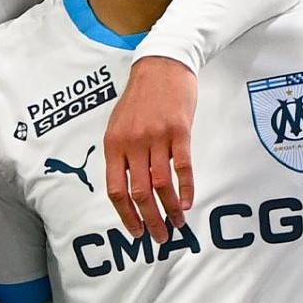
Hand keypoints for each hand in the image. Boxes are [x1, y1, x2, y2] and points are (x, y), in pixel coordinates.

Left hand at [103, 57, 196, 242]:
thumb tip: (126, 188)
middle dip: (150, 220)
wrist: (161, 65)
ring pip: (162, 184)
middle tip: (159, 238)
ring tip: (177, 224)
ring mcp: (156, 137)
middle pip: (140, 193)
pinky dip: (186, 189)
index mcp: (114, 144)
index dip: (126, 215)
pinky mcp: (180, 131)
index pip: (116, 189)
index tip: (136, 232)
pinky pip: (183, 167)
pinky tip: (188, 203)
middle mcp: (133, 143)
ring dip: (170, 209)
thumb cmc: (140, 97)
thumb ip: (121, 154)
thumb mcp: (119, 124)